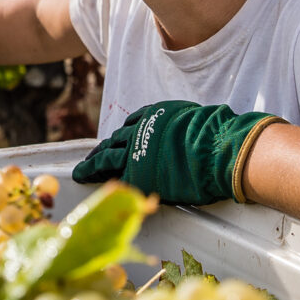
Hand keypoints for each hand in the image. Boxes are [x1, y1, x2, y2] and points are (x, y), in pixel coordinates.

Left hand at [71, 100, 281, 205]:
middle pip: (115, 141)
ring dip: (93, 165)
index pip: (133, 124)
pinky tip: (92, 185)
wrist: (214, 149)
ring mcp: (136, 152)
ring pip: (107, 157)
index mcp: (155, 115)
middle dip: (103, 150)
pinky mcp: (137, 174)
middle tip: (91, 158)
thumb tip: (200, 131)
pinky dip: (101, 180)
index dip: (125, 135)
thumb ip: (186, 128)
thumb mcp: (197, 121)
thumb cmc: (217, 136)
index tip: (119, 141)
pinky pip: (115, 177)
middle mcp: (140, 130)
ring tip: (82, 172)